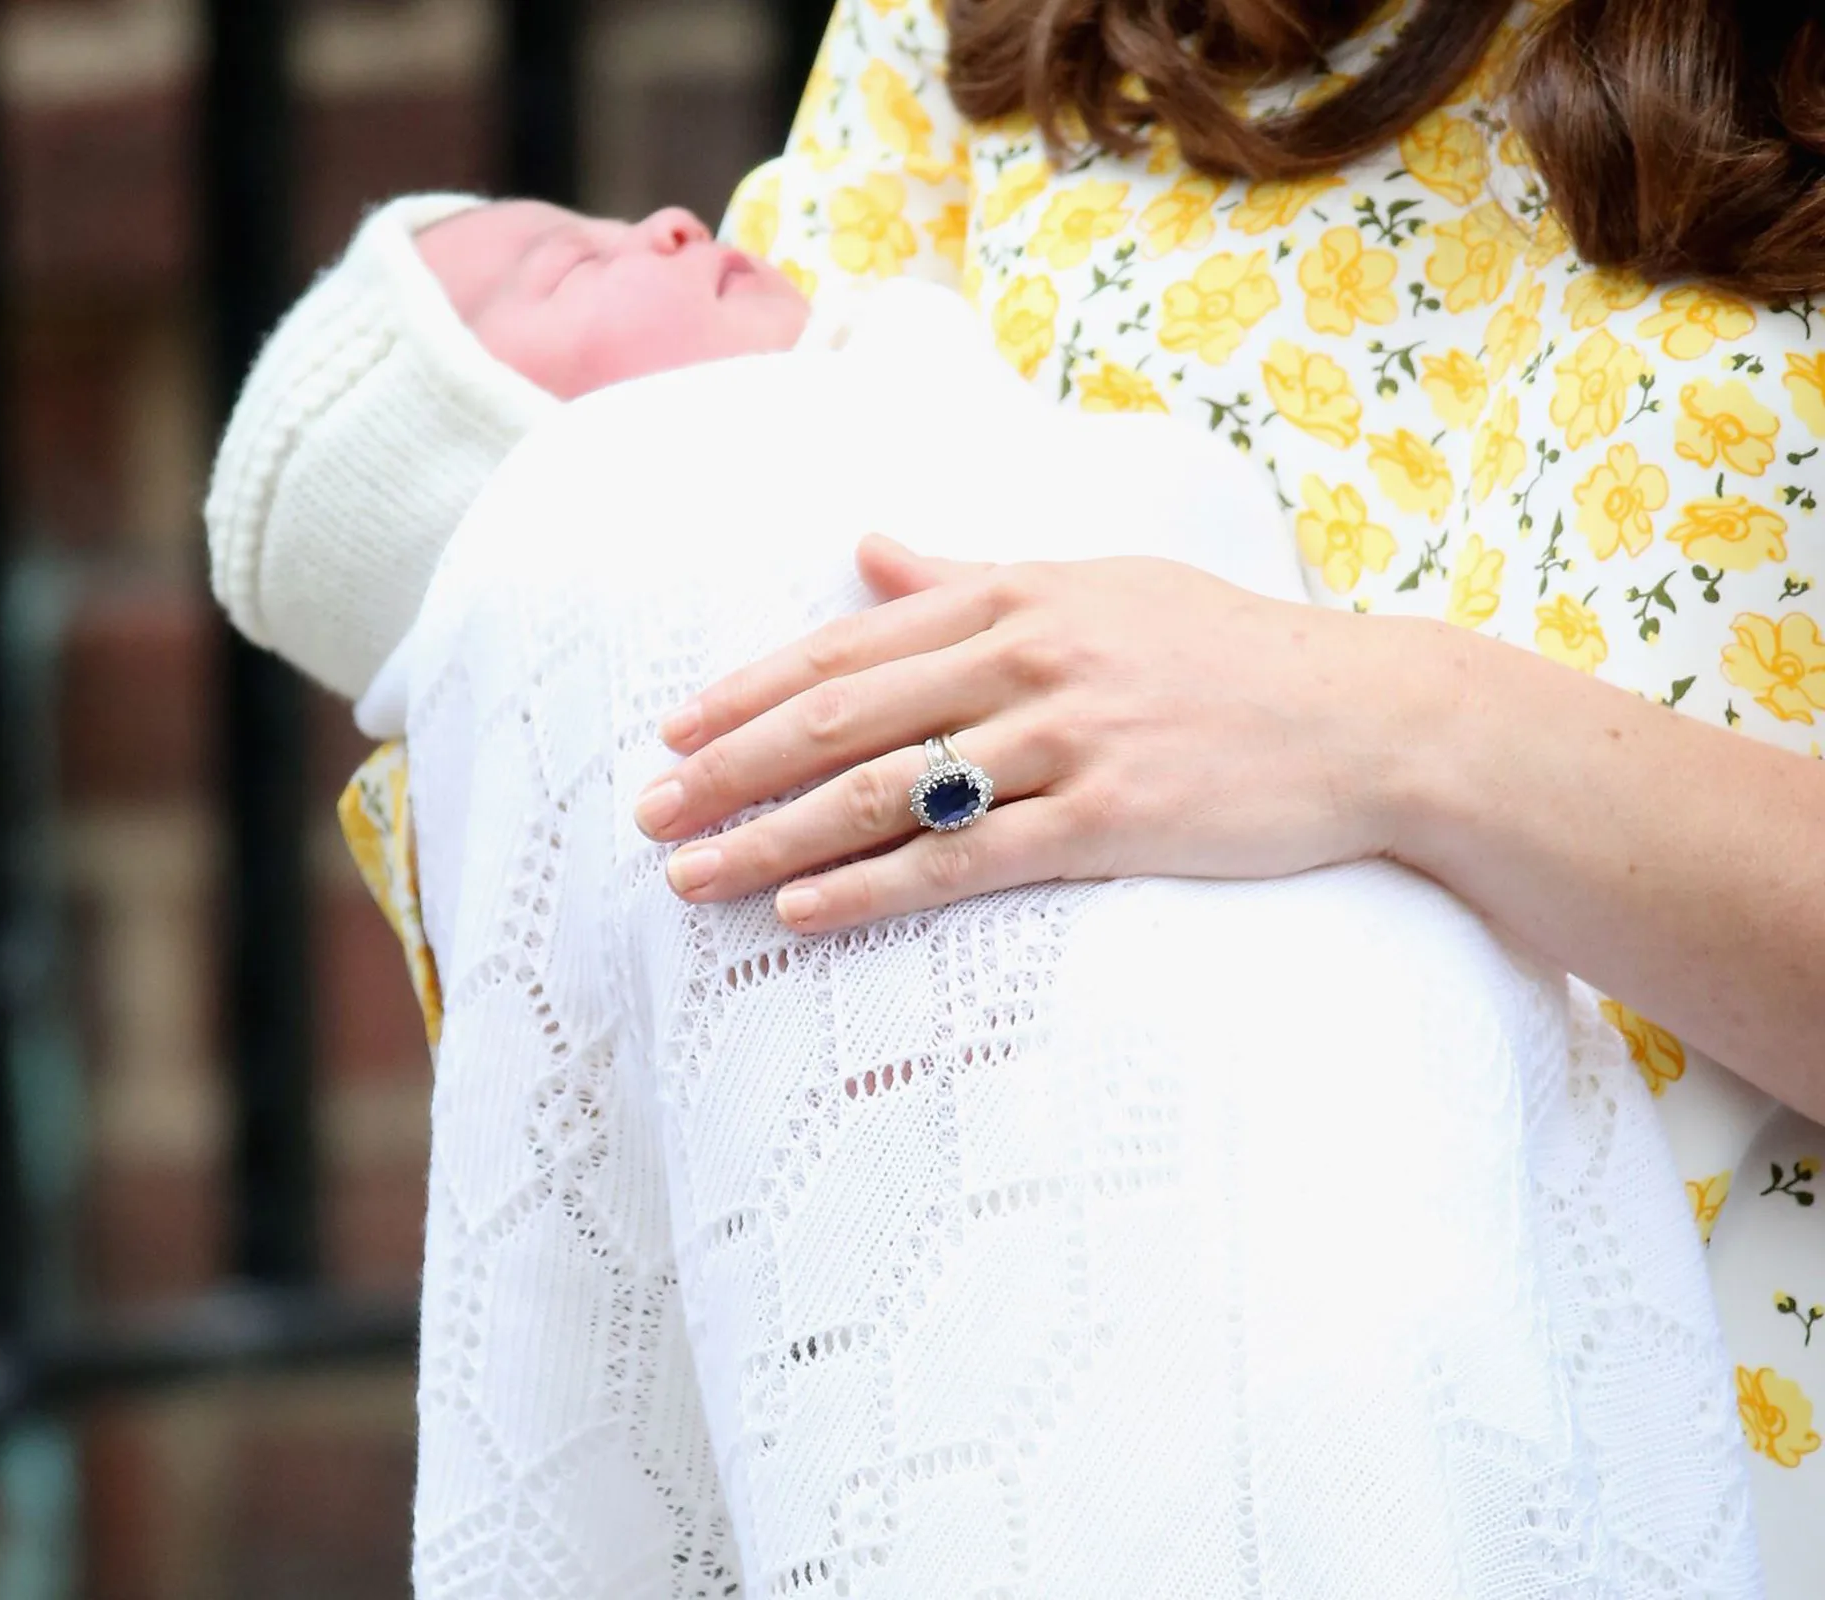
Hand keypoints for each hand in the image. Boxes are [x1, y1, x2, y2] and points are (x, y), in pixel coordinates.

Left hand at [634, 534, 1420, 932]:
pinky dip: (873, 887)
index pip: (849, 643)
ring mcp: (1065, 739)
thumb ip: (974, 575)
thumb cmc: (1226, 650)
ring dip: (775, 837)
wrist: (1367, 716)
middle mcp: (1026, 657)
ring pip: (885, 792)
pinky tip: (803, 913)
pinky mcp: (1105, 819)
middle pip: (842, 715)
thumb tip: (871, 546)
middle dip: (733, 768)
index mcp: (1015, 596)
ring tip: (693, 876)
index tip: (674, 734)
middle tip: (649, 815)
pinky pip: (963, 860)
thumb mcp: (1098, 585)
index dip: (749, 691)